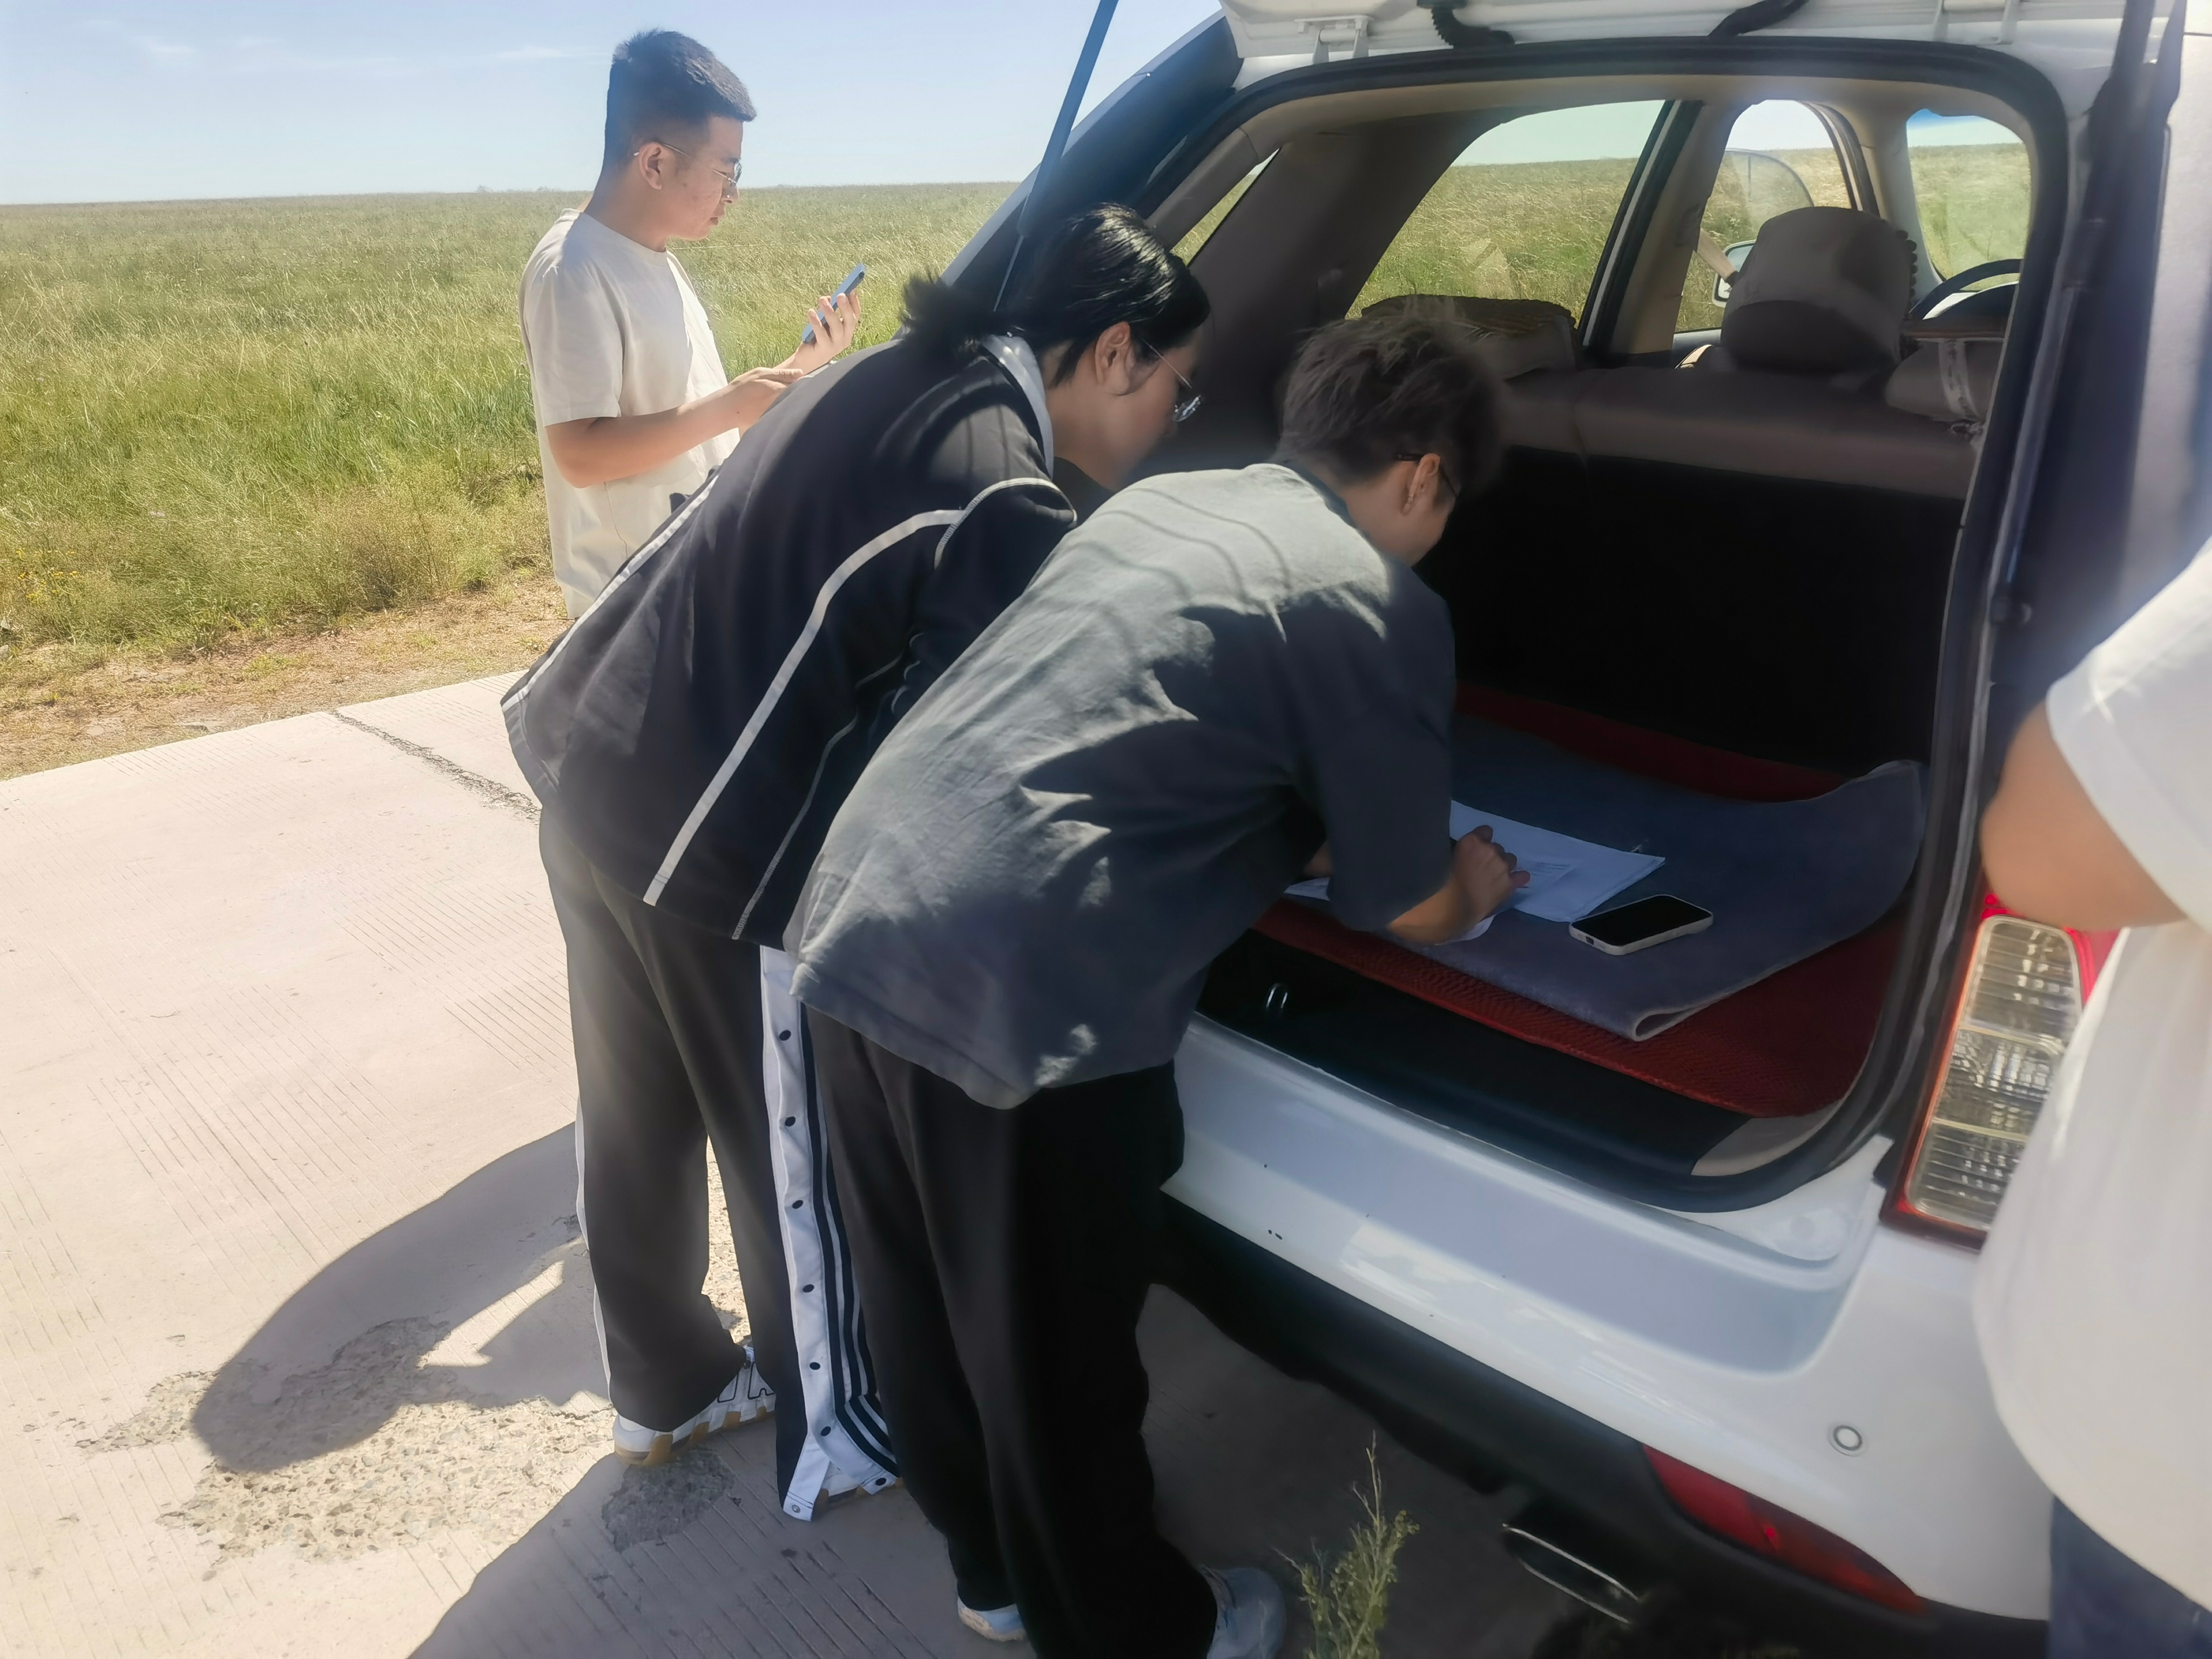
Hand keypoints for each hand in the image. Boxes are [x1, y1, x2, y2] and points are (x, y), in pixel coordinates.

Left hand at [789, 286, 862, 372]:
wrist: (807, 360)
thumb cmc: (817, 339)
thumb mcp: (824, 323)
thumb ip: (828, 312)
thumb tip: (828, 299)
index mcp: (847, 331)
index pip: (855, 316)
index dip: (854, 303)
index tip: (851, 290)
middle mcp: (845, 339)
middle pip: (850, 322)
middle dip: (846, 307)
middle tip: (840, 295)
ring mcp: (836, 346)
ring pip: (836, 327)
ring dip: (830, 312)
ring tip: (822, 300)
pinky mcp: (824, 350)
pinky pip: (821, 334)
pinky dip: (816, 322)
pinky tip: (811, 312)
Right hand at [1384, 825, 1528, 944]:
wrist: (1453, 907)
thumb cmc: (1442, 882)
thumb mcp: (1446, 858)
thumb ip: (1460, 850)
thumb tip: (1465, 851)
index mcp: (1473, 841)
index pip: (1486, 831)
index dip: (1482, 840)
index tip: (1477, 848)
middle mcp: (1492, 850)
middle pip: (1497, 847)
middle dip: (1491, 855)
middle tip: (1481, 868)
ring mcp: (1503, 867)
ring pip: (1511, 859)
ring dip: (1503, 865)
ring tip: (1494, 876)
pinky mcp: (1510, 883)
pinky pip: (1522, 876)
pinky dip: (1518, 877)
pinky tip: (1512, 881)